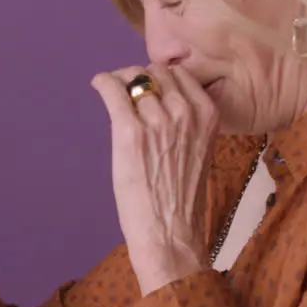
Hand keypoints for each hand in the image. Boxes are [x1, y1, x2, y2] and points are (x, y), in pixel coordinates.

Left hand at [91, 63, 219, 294]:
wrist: (171, 233)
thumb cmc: (183, 201)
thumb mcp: (199, 152)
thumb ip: (187, 124)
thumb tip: (160, 103)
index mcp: (208, 115)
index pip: (180, 75)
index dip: (160, 79)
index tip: (148, 88)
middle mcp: (185, 112)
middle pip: (155, 73)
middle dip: (139, 78)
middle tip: (127, 92)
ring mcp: (157, 120)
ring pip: (133, 78)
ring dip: (120, 83)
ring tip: (112, 93)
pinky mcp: (130, 131)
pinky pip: (112, 90)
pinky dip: (103, 83)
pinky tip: (98, 86)